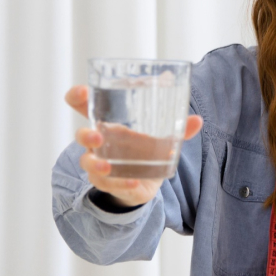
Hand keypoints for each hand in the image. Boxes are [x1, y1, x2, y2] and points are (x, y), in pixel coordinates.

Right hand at [64, 85, 202, 207]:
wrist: (142, 183)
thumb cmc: (144, 153)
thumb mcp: (161, 140)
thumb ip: (179, 131)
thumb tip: (198, 120)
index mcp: (109, 126)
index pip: (84, 107)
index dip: (78, 97)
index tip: (82, 91)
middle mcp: (100, 144)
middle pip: (82, 136)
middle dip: (86, 136)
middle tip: (97, 137)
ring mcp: (101, 165)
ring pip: (89, 164)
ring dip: (96, 165)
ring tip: (107, 167)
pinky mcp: (110, 184)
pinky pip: (109, 185)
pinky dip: (120, 184)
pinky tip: (132, 182)